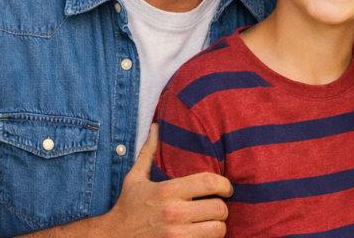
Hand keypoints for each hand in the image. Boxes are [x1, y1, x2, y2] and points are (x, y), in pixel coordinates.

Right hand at [99, 123, 233, 237]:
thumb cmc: (127, 208)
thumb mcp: (135, 178)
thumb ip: (149, 152)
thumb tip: (156, 126)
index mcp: (167, 191)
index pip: (210, 182)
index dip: (225, 184)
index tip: (226, 188)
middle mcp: (174, 213)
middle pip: (219, 208)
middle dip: (223, 208)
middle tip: (218, 208)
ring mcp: (176, 235)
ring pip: (218, 229)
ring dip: (219, 227)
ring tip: (212, 223)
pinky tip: (202, 235)